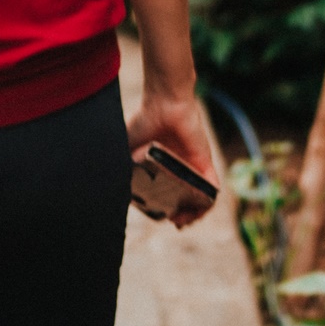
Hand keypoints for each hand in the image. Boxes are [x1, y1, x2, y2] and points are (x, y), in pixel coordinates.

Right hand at [127, 92, 219, 228]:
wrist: (162, 104)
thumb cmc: (143, 122)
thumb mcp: (126, 149)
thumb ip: (122, 168)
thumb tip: (113, 189)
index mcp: (160, 166)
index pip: (165, 194)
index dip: (163, 209)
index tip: (158, 216)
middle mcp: (177, 169)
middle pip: (184, 199)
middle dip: (181, 216)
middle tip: (174, 221)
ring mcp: (192, 167)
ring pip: (199, 197)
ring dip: (195, 213)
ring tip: (184, 220)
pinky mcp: (204, 163)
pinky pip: (211, 187)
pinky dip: (208, 201)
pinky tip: (199, 211)